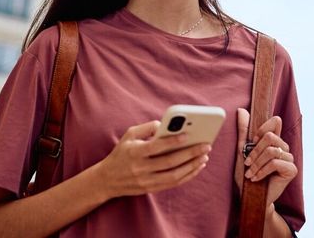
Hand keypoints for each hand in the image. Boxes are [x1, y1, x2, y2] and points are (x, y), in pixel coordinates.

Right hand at [96, 120, 210, 199]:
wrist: (107, 179)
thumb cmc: (122, 152)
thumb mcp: (129, 135)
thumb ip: (147, 127)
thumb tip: (166, 124)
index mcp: (135, 152)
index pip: (156, 147)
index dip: (173, 141)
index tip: (188, 134)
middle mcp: (140, 168)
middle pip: (169, 162)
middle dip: (190, 154)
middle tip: (206, 145)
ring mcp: (146, 181)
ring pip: (174, 176)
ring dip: (192, 166)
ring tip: (205, 156)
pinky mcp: (151, 189)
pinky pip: (173, 183)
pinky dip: (187, 176)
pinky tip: (196, 167)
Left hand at [234, 109, 297, 209]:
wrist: (250, 197)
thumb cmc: (245, 175)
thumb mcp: (241, 151)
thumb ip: (243, 131)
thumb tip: (241, 110)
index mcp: (274, 141)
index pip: (275, 122)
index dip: (262, 129)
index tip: (252, 142)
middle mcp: (283, 147)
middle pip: (271, 136)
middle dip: (255, 151)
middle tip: (247, 163)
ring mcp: (289, 158)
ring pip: (272, 150)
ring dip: (257, 163)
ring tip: (250, 173)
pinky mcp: (291, 170)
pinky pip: (275, 163)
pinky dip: (262, 171)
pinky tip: (256, 178)